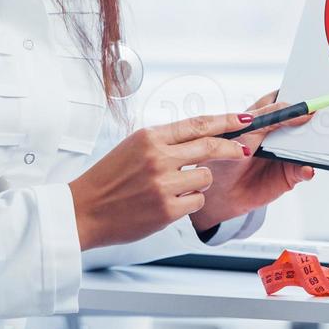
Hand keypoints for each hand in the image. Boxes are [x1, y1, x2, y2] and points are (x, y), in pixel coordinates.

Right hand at [68, 112, 251, 250]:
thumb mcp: (133, 147)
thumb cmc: (108, 179)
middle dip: (232, 147)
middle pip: (209, 146)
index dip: (225, 120)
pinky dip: (189, 201)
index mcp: (149, 137)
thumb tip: (200, 135)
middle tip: (244, 149)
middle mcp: (157, 157)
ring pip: (205, 177)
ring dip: (198, 181)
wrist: (84, 210)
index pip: (197, 123)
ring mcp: (163, 184)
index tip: (244, 119)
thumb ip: (164, 141)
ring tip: (174, 187)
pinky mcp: (166, 209)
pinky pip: (197, 200)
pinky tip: (169, 203)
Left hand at [193, 91, 315, 232]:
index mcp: (266, 116)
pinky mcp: (290, 174)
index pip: (288, 100)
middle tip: (327, 115)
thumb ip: (273, 118)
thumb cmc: (225, 156)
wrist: (217, 192)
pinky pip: (304, 170)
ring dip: (316, 145)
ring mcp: (286, 154)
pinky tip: (307, 168)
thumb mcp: (247, 130)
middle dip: (316, 119)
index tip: (315, 94)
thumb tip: (300, 112)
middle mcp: (279, 134)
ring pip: (307, 146)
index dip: (301, 96)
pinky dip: (307, 169)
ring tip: (323, 141)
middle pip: (304, 122)